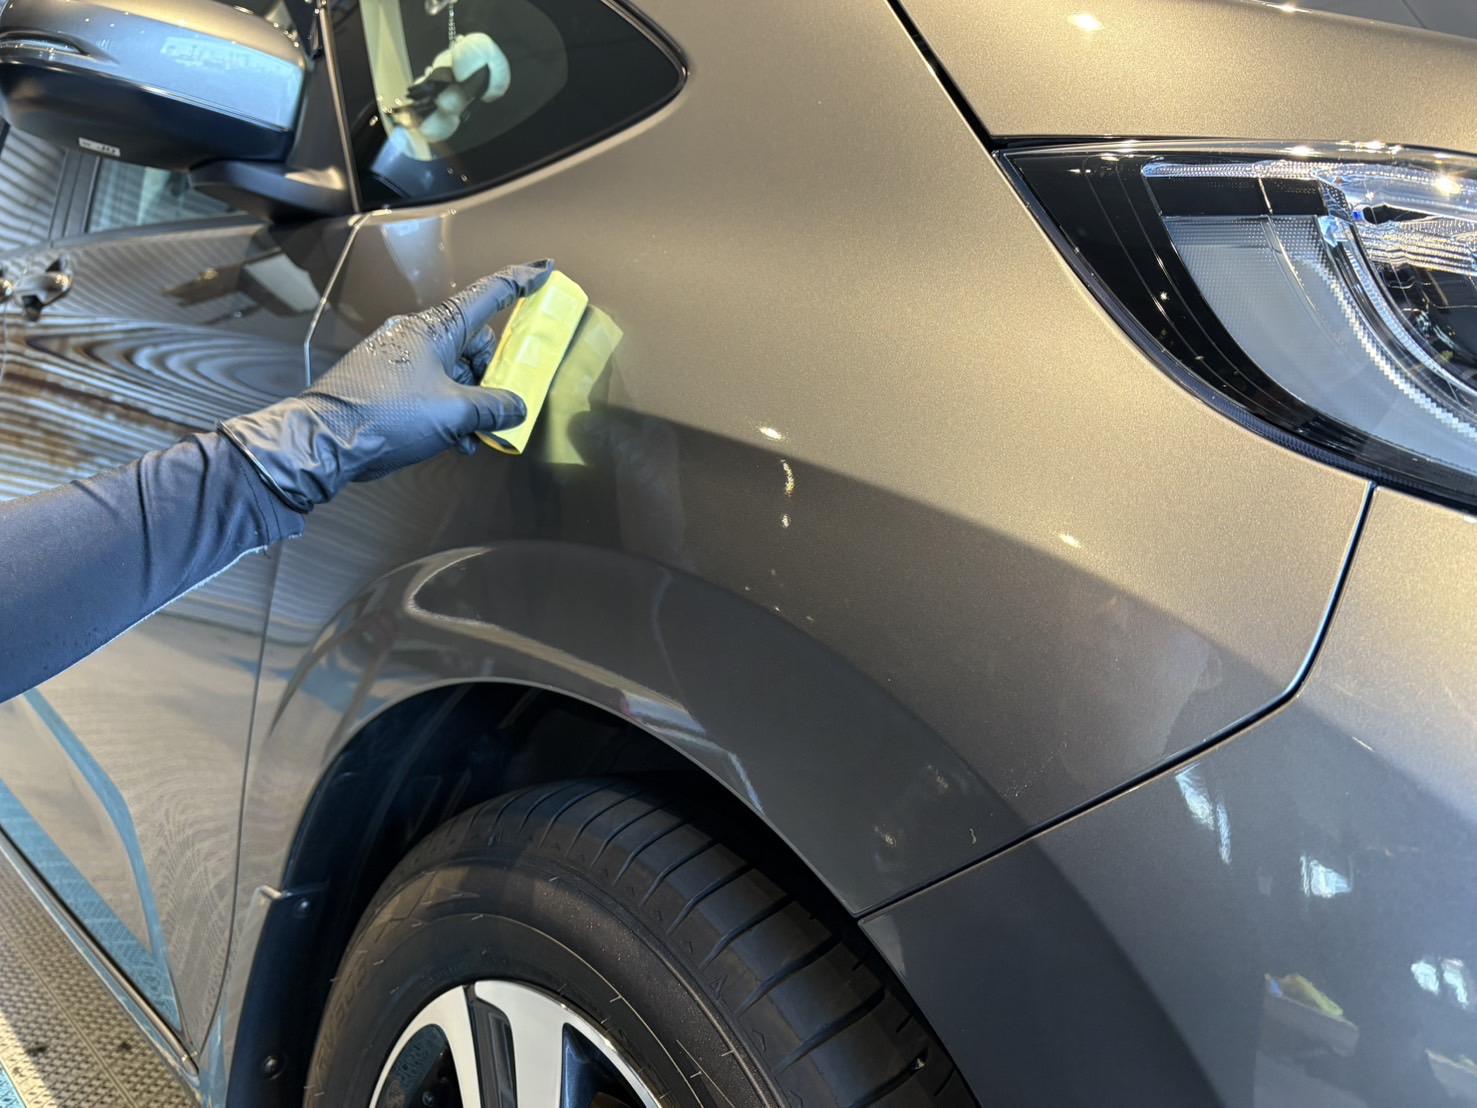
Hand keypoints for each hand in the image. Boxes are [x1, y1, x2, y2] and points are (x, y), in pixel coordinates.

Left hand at [220, 260, 552, 511]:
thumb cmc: (389, 415)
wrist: (324, 440)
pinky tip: (450, 439)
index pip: (488, 296)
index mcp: (436, 328)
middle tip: (499, 407)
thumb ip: (493, 408)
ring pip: (451, 370)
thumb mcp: (454, 413)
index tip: (543, 269)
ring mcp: (397, 356)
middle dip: (491, 375)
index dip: (519, 282)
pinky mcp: (383, 381)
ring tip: (471, 435)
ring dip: (469, 400)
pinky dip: (446, 408)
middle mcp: (416, 335)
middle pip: (472, 343)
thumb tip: (515, 407)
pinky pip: (429, 387)